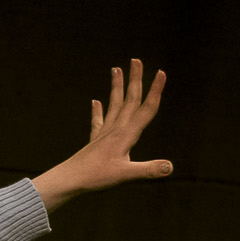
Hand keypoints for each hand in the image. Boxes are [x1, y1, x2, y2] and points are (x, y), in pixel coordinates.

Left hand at [33, 58, 172, 213]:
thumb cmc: (95, 177)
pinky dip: (98, 110)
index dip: (155, 91)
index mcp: (126, 135)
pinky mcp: (94, 141)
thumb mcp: (125, 175)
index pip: (146, 109)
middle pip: (129, 100)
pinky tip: (95, 101)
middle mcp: (116, 129)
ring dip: (117, 87)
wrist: (68, 180)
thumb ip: (148, 170)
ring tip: (116, 69)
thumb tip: (170, 167)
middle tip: (136, 60)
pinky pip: (98, 122)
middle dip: (135, 80)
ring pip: (114, 105)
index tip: (161, 72)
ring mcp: (104, 134)